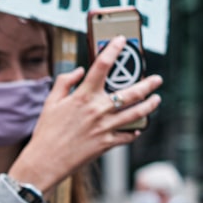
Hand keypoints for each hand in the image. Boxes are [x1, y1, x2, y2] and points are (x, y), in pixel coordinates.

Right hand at [8, 36, 162, 192]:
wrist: (45, 161)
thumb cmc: (46, 132)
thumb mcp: (50, 103)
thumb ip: (65, 82)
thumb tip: (80, 70)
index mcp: (83, 96)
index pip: (102, 66)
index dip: (113, 50)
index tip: (121, 41)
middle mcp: (97, 110)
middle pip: (131, 92)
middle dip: (148, 83)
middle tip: (157, 79)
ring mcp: (105, 127)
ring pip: (136, 113)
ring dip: (150, 105)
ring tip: (156, 100)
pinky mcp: (107, 143)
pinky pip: (127, 135)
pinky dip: (134, 131)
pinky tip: (138, 128)